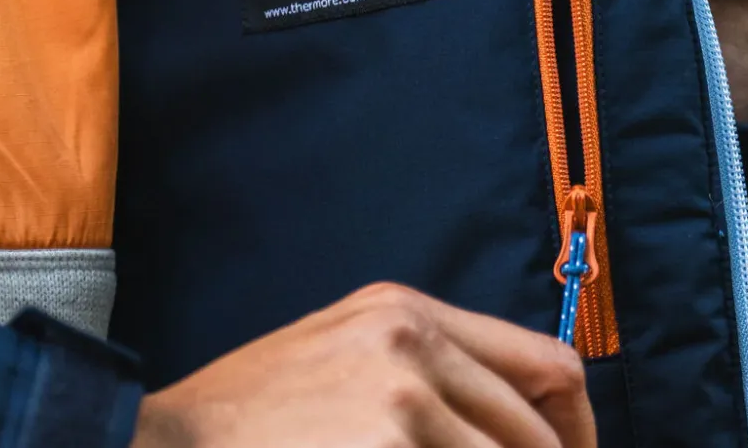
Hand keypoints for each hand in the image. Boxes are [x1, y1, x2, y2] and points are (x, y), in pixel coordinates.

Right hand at [132, 283, 594, 447]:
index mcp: (405, 312)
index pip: (548, 365)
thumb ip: (426, 370)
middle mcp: (412, 344)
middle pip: (538, 434)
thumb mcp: (341, 355)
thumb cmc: (252, 418)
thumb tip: (509, 423)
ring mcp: (402, 403)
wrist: (171, 446)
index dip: (576, 434)